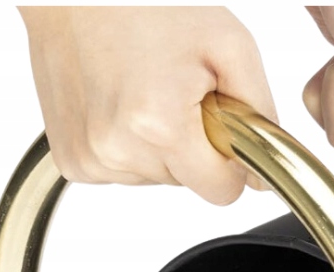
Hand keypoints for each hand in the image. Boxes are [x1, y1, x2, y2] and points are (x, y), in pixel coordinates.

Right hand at [18, 6, 276, 203]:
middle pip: (188, 183)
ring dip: (158, 142)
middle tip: (174, 90)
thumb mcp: (228, 45)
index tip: (216, 122)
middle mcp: (118, 150)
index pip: (222, 191)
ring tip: (143, 89)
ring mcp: (90, 159)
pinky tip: (118, 101)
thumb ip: (259, 114)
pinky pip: (122, 170)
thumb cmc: (147, 5)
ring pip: (155, 177)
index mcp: (160, 125)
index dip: (228, 159)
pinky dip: (127, 143)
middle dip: (192, 145)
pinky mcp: (72, 161)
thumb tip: (261, 178)